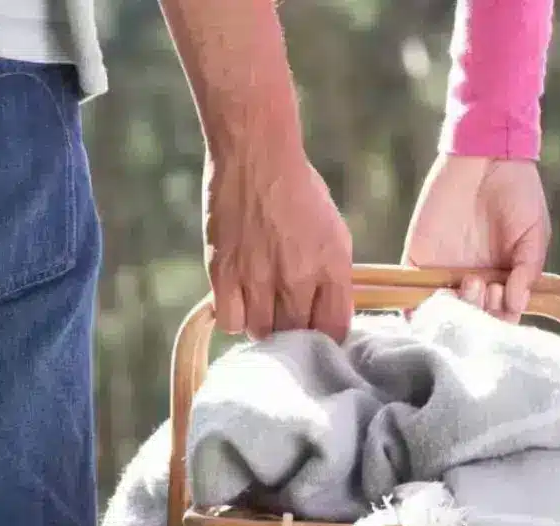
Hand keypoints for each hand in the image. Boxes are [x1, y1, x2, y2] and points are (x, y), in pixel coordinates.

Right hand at [204, 144, 353, 341]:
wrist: (256, 155)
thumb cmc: (298, 190)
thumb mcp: (333, 232)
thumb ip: (334, 277)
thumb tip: (328, 314)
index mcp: (331, 265)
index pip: (335, 329)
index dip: (326, 337)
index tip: (317, 332)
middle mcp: (297, 277)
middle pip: (297, 336)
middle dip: (294, 333)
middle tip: (287, 319)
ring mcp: (258, 277)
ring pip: (262, 332)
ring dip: (264, 326)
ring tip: (262, 307)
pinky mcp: (224, 273)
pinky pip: (231, 322)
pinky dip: (236, 318)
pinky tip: (239, 301)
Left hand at [403, 154, 550, 321]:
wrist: (486, 156)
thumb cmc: (517, 191)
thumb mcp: (534, 232)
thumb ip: (528, 269)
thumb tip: (516, 305)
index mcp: (501, 279)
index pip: (499, 317)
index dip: (500, 318)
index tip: (502, 294)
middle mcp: (472, 282)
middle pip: (471, 320)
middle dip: (478, 312)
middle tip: (482, 283)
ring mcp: (443, 274)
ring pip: (442, 314)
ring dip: (454, 311)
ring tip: (466, 284)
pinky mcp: (418, 260)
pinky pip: (412, 296)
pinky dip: (419, 307)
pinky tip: (438, 295)